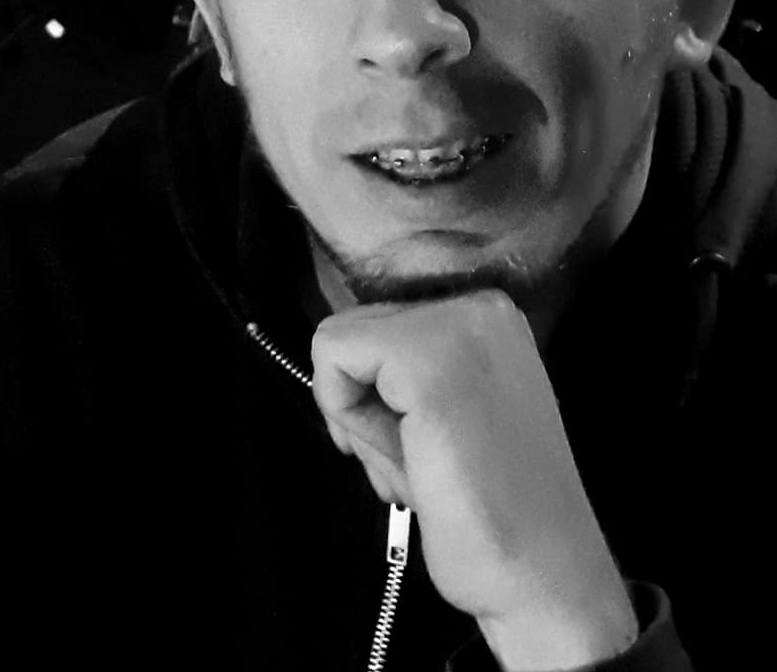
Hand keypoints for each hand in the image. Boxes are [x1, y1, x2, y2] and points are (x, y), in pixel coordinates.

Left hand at [311, 293, 637, 670]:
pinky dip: (346, 417)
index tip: (413, 444)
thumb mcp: (451, 409)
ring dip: (360, 420)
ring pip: (339, 344)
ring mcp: (457, 324)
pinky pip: (333, 356)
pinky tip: (408, 464)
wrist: (545, 575)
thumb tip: (335, 360)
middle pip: (355, 332)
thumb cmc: (493, 509)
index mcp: (488, 316)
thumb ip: (406, 373)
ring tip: (425, 469)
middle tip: (420, 463)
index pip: (380, 328)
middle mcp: (480, 304)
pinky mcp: (427, 359)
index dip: (374, 394)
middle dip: (363, 406)